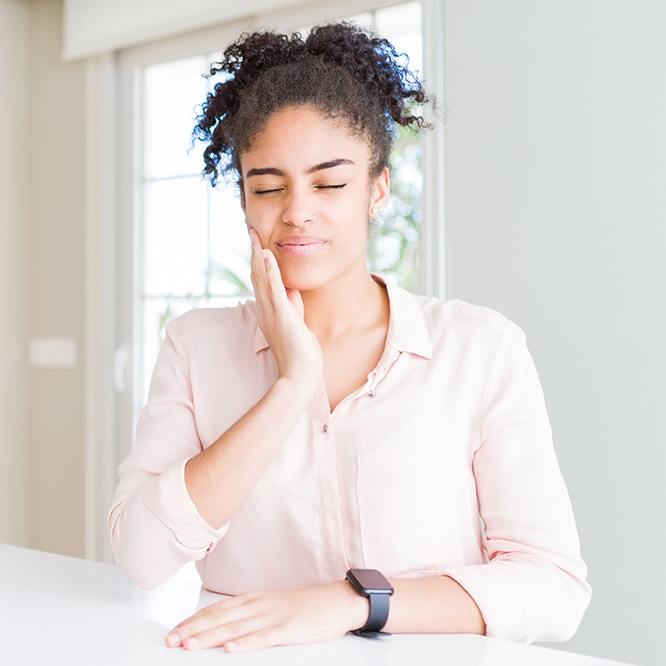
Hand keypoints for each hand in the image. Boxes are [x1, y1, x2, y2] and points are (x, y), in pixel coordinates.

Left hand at [163, 581, 368, 653]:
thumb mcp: (271, 605)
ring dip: (210, 638)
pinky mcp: (288, 629)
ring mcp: (272, 616)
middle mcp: (258, 605)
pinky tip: (230, 650)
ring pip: (235, 628)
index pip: (215, 610)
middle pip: (220, 618)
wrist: (336, 601)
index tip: (173, 630)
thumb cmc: (303, 606)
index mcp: (253, 599)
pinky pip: (263, 638)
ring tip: (189, 646)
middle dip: (193, 630)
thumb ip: (248, 614)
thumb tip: (222, 627)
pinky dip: (245, 644)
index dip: (193, 620)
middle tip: (170, 641)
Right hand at [248, 226, 323, 386]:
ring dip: (258, 255)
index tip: (258, 244)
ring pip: (261, 278)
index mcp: (268, 313)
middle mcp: (265, 310)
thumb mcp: (297, 324)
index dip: (258, 262)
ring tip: (255, 235)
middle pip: (256, 275)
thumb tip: (294, 291)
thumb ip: (295, 307)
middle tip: (251, 231)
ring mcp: (271, 312)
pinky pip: (274, 288)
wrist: (300, 375)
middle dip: (254, 252)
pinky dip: (270, 270)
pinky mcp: (281, 314)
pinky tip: (267, 254)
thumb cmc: (301, 355)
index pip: (260, 283)